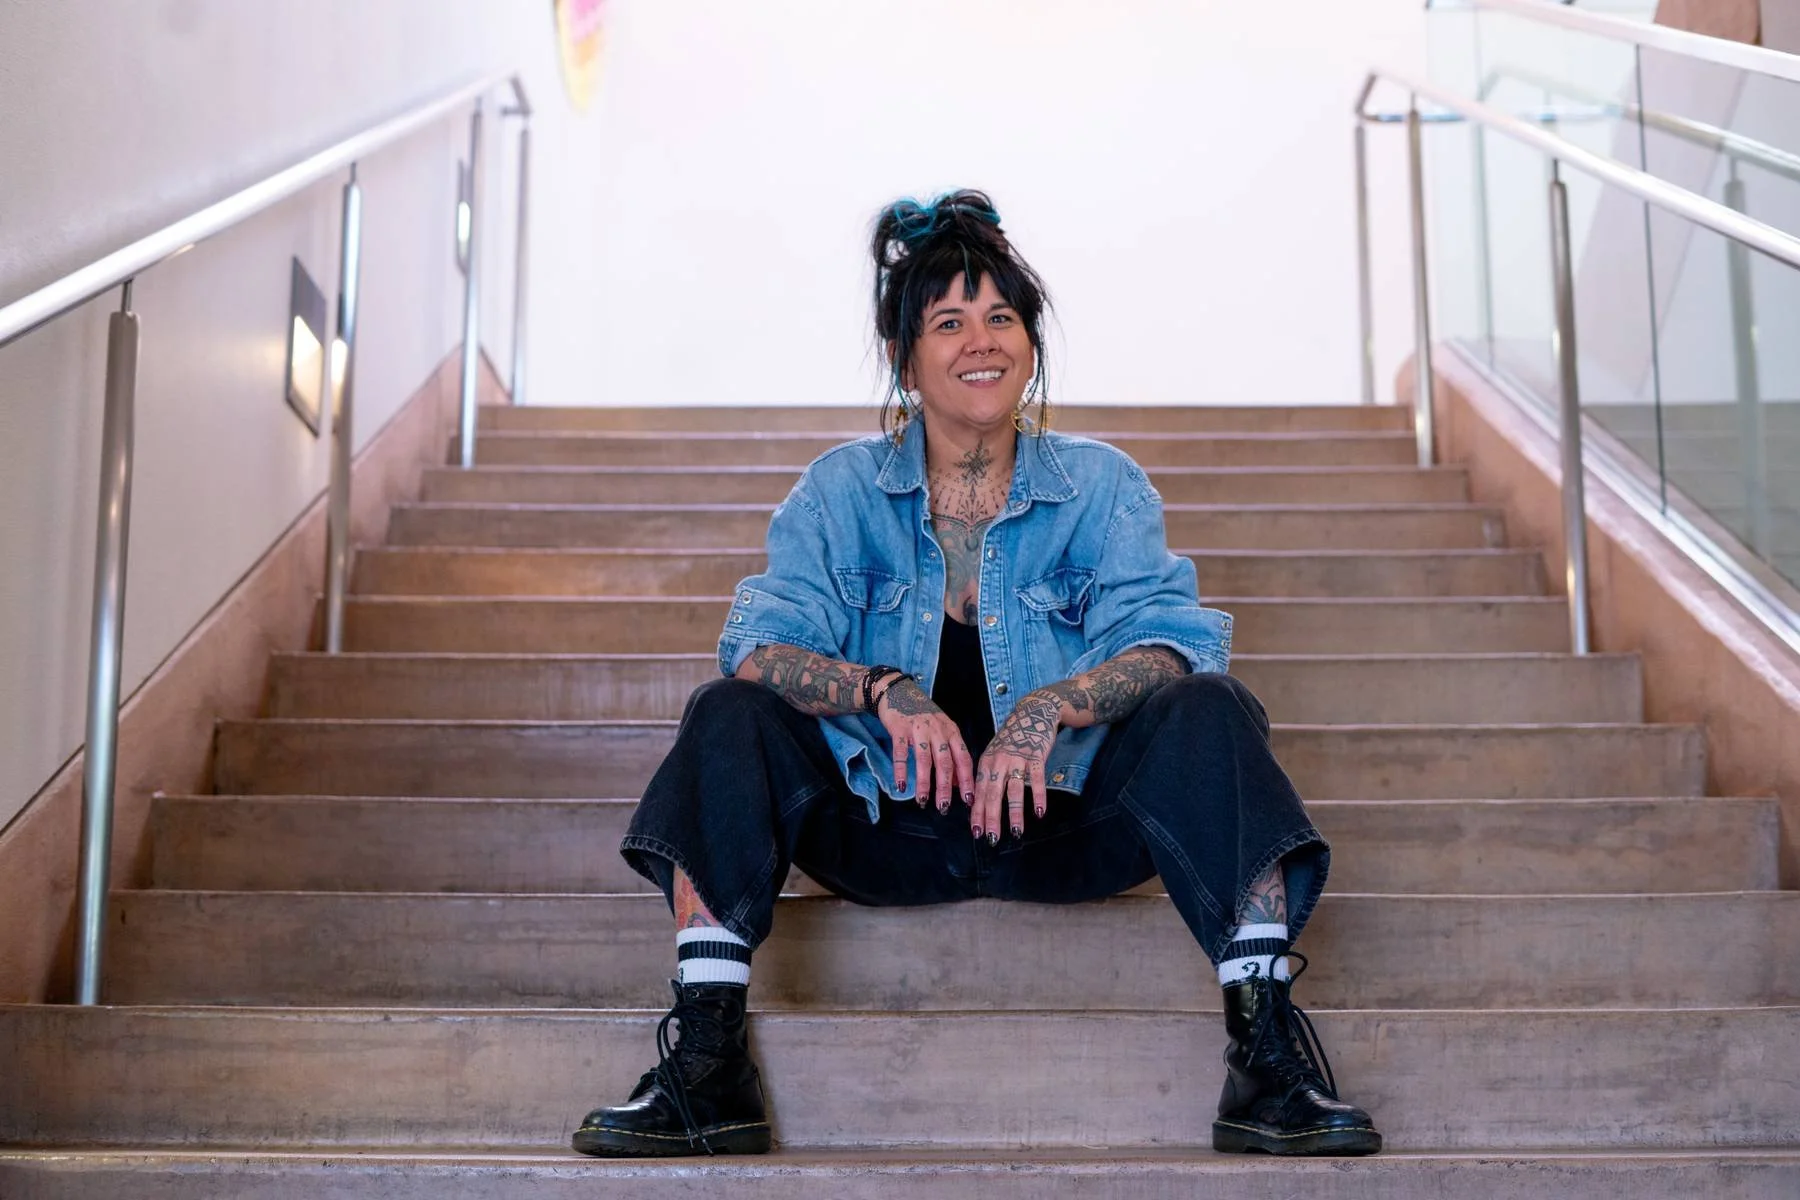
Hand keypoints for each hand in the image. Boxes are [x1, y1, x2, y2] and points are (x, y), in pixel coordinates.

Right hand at [875, 678, 974, 811]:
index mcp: (951, 732)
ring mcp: (919, 729)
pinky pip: (901, 753)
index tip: (969, 799)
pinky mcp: (900, 729)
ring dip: (924, 783)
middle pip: (945, 762)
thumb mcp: (942, 731)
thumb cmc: (923, 715)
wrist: (898, 692)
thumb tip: (957, 784)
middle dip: (945, 787)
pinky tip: (901, 785)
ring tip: (923, 801)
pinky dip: (901, 770)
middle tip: (944, 807)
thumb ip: (950, 754)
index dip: (967, 780)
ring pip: (924, 760)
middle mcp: (938, 730)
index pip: (964, 759)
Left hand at [972, 689, 1060, 842]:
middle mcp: (999, 762)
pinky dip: (1038, 797)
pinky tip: (1039, 812)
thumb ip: (987, 777)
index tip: (976, 832)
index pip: (979, 793)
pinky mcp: (1036, 757)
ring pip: (1014, 790)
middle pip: (993, 794)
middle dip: (991, 818)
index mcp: (986, 763)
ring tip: (1015, 832)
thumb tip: (976, 803)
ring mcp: (1018, 759)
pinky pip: (1037, 780)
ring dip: (1013, 813)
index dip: (977, 813)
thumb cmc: (1011, 739)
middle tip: (991, 839)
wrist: (1031, 713)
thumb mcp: (993, 754)